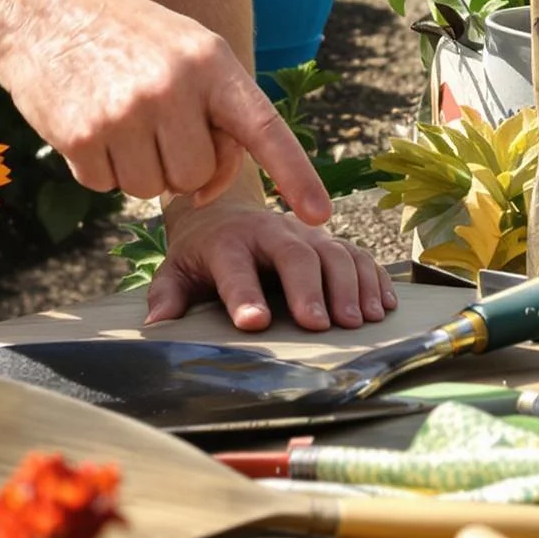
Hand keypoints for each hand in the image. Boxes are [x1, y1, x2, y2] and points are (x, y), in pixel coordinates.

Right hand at [0, 0, 330, 223]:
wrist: (36, 10)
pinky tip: (87, 120)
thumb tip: (209, 190)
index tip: (320, 214)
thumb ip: (213, 109)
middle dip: (180, 163)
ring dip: (138, 166)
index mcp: (208, 60)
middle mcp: (173, 87)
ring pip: (154, 189)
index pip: (263, 126)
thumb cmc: (120, 34)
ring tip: (116, 114)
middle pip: (199, 175)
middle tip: (152, 120)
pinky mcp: (83, 139)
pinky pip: (109, 187)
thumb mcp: (182, 48)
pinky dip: (100, 166)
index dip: (296, 173)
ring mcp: (126, 114)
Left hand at [145, 197, 397, 331]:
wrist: (226, 211)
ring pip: (334, 252)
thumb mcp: (177, 268)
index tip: (253, 323)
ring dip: (349, 287)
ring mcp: (304, 234)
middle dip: (308, 289)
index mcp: (227, 243)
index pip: (234, 268)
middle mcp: (270, 232)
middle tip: (318, 326)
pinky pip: (358, 255)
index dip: (243, 295)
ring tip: (357, 322)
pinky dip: (374, 279)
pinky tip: (381, 307)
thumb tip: (158, 324)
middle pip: (295, 255)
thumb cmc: (203, 253)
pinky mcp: (329, 240)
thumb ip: (168, 294)